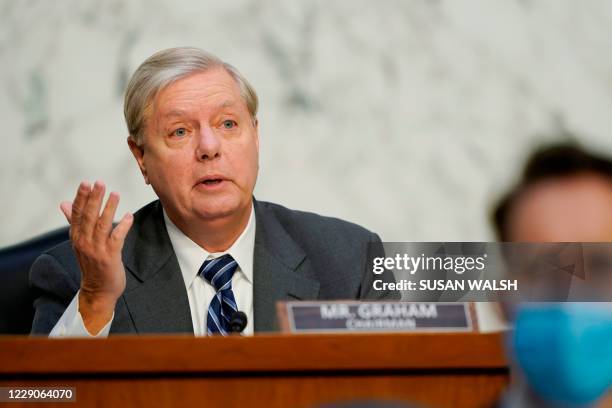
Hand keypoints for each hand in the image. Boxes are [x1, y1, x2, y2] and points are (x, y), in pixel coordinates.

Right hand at [60, 181, 132, 334]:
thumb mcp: (80, 242)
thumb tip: (64, 203)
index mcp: (77, 237)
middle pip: (88, 216)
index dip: (81, 198)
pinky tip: (128, 216)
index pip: (77, 214)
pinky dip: (123, 226)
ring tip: (115, 194)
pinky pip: (117, 238)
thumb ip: (74, 222)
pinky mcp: (109, 257)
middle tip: (100, 183)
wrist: (98, 291)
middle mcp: (84, 242)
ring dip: (109, 208)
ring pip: (102, 225)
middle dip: (94, 198)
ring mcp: (96, 250)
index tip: (86, 183)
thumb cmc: (91, 264)